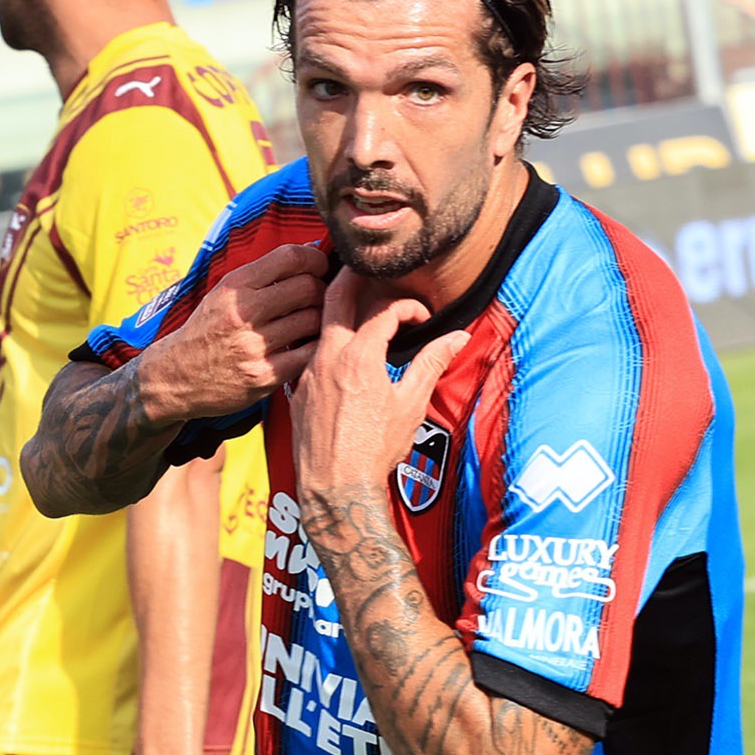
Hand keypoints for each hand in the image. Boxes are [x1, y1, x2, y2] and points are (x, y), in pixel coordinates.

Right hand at [137, 238, 327, 422]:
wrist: (175, 377)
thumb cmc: (206, 331)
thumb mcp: (223, 293)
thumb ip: (263, 274)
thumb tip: (311, 250)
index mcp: (234, 287)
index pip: (290, 258)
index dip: (315, 259)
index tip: (320, 267)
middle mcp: (243, 313)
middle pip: (308, 288)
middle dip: (321, 290)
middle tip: (318, 299)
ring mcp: (253, 346)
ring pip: (313, 321)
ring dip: (320, 320)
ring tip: (312, 323)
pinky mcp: (263, 376)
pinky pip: (308, 354)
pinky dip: (314, 348)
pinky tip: (307, 346)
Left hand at [289, 267, 469, 507]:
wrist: (335, 487)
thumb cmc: (375, 450)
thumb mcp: (411, 404)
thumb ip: (431, 363)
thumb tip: (457, 337)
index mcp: (359, 356)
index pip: (384, 311)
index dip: (406, 307)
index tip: (421, 318)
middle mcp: (328, 356)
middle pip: (335, 296)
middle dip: (352, 276)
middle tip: (366, 266)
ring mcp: (308, 373)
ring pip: (319, 326)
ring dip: (337, 311)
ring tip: (353, 305)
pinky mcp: (296, 391)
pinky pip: (310, 354)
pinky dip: (326, 344)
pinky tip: (338, 353)